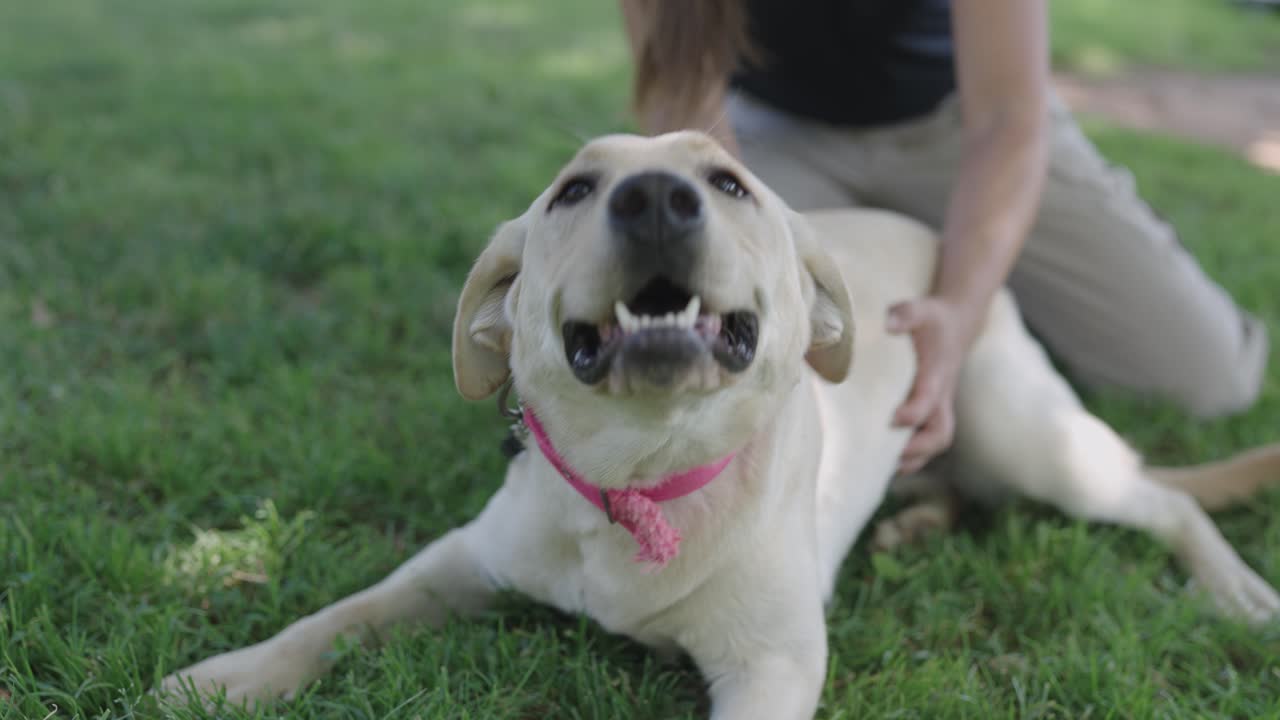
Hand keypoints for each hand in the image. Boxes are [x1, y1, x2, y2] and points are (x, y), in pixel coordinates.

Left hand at [886, 296, 981, 473]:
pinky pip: (925, 442)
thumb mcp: (921, 309)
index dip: (914, 412)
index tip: (893, 419)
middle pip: (940, 433)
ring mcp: (938, 408)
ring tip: (879, 468)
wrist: (956, 326)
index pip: (930, 399)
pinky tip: (880, 462)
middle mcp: (940, 397)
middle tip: (888, 458)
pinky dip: (909, 456)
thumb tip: (888, 324)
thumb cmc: (933, 320)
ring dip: (912, 459)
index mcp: (937, 374)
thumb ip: (906, 314)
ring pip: (934, 443)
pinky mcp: (930, 413)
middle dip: (918, 449)